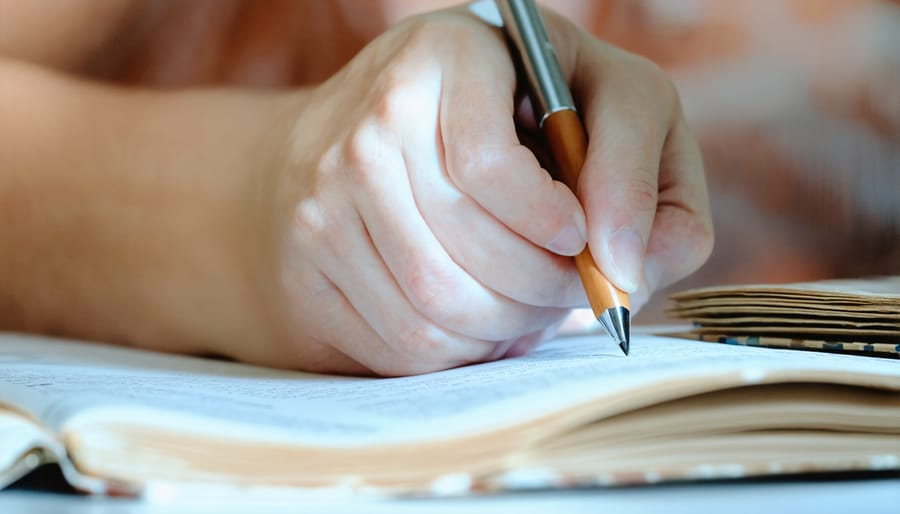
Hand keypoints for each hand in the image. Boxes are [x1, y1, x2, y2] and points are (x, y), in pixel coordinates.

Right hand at [248, 5, 711, 375]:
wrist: (378, 128)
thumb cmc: (522, 118)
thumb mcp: (604, 106)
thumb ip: (643, 177)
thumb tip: (627, 270)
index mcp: (452, 52)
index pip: (486, 165)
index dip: (548, 223)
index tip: (580, 240)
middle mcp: (376, 115)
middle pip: (470, 248)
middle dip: (546, 290)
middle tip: (573, 288)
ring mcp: (329, 188)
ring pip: (437, 303)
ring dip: (507, 325)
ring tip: (531, 303)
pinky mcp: (314, 251)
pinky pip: (401, 336)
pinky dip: (461, 348)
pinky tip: (481, 316)